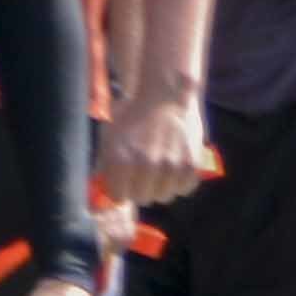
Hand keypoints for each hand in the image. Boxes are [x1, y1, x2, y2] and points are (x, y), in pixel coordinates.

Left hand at [104, 81, 211, 203]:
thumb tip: (104, 191)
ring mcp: (171, 168)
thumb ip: (105, 165)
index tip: (125, 180)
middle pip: (142, 199)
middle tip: (144, 173)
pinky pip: (184, 189)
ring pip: (164, 197)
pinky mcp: (191, 166)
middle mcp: (146, 166)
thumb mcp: (110, 136)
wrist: (165, 96)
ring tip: (161, 168)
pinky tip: (176, 165)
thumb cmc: (133, 115)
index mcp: (121, 159)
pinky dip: (180, 181)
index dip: (121, 188)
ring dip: (161, 187)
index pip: (119, 197)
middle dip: (141, 189)